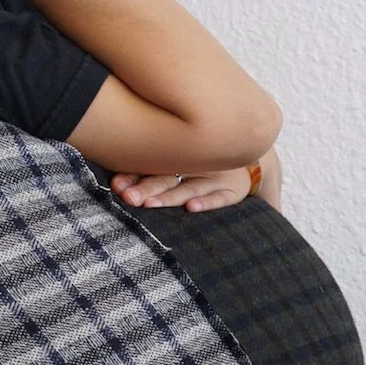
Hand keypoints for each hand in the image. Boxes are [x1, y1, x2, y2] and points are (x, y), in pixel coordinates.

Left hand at [112, 166, 256, 213]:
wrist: (250, 155)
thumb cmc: (205, 164)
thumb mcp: (182, 161)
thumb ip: (151, 171)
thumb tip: (115, 182)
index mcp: (178, 161)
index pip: (152, 169)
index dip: (134, 177)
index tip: (116, 185)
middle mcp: (194, 168)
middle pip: (166, 179)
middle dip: (146, 189)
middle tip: (127, 197)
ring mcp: (213, 179)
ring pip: (188, 189)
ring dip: (169, 198)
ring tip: (150, 205)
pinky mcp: (231, 190)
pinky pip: (219, 198)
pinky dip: (206, 203)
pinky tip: (191, 208)